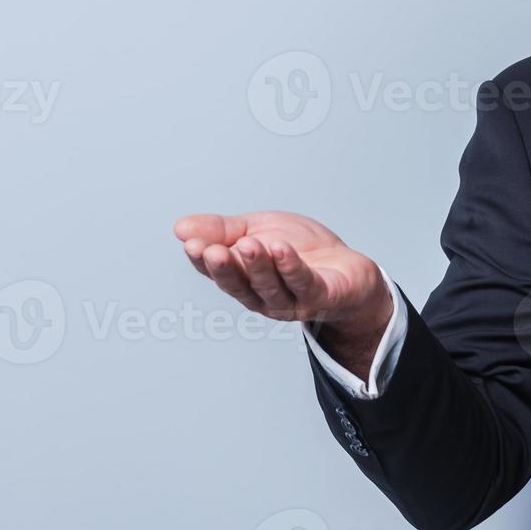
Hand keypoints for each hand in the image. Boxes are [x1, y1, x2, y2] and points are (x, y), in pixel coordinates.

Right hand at [173, 210, 391, 341]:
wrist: (350, 270)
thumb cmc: (302, 251)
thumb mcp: (258, 230)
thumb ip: (223, 230)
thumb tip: (181, 228)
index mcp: (244, 279)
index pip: (218, 272)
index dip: (203, 260)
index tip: (191, 243)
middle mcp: (263, 296)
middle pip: (240, 285)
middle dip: (225, 268)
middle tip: (211, 250)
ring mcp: (292, 301)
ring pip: (270, 287)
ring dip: (257, 266)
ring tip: (248, 244)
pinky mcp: (322, 297)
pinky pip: (304, 284)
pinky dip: (291, 268)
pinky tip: (281, 251)